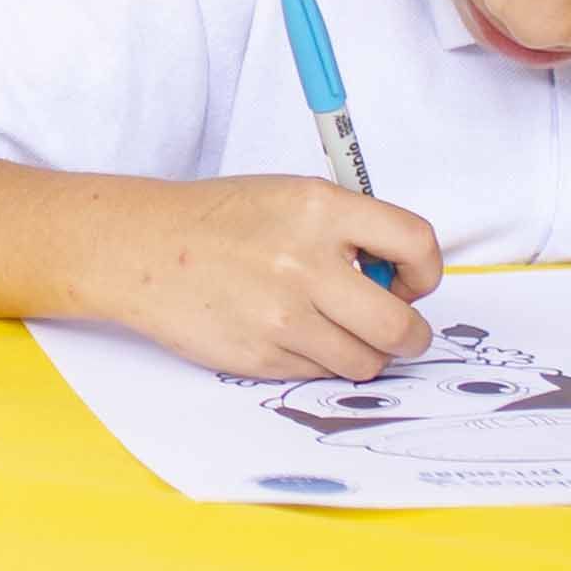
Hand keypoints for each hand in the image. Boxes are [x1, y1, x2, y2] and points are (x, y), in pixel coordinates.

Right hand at [88, 174, 443, 379]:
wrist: (142, 249)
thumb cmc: (219, 221)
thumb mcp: (290, 197)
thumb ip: (350, 230)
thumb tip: (400, 282)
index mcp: (319, 209)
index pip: (415, 243)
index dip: (427, 271)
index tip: (414, 282)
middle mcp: (306, 263)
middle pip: (400, 326)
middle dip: (410, 335)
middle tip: (398, 329)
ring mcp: (283, 316)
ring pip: (366, 361)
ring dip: (365, 353)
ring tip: (339, 331)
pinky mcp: (263, 356)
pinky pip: (322, 373)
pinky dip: (320, 361)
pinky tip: (292, 334)